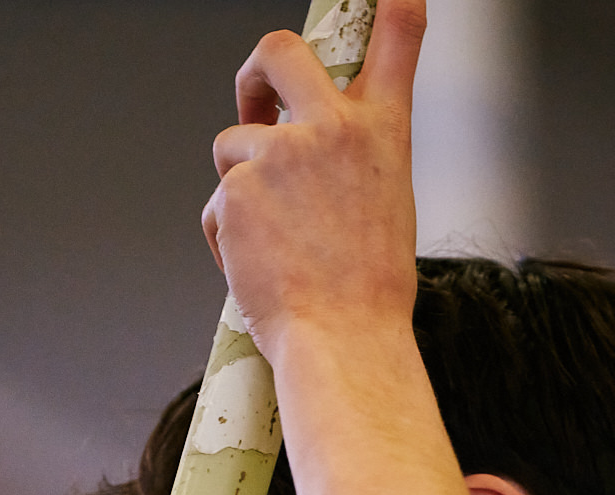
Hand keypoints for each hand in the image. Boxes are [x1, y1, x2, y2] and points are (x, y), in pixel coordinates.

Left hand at [202, 0, 425, 364]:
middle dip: (257, 71)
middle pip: (280, 51)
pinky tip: (261, 268)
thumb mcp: (388, 203)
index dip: (391, 4)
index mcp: (382, 133)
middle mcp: (331, 129)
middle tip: (255, 101)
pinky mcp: (234, 188)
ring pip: (233, 146)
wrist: (344, 340)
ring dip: (242, 186)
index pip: (396, 40)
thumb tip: (310, 145)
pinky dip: (231, 237)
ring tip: (276, 243)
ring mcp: (277, 154)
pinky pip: (218, 204)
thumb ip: (354, 158)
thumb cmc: (370, 290)